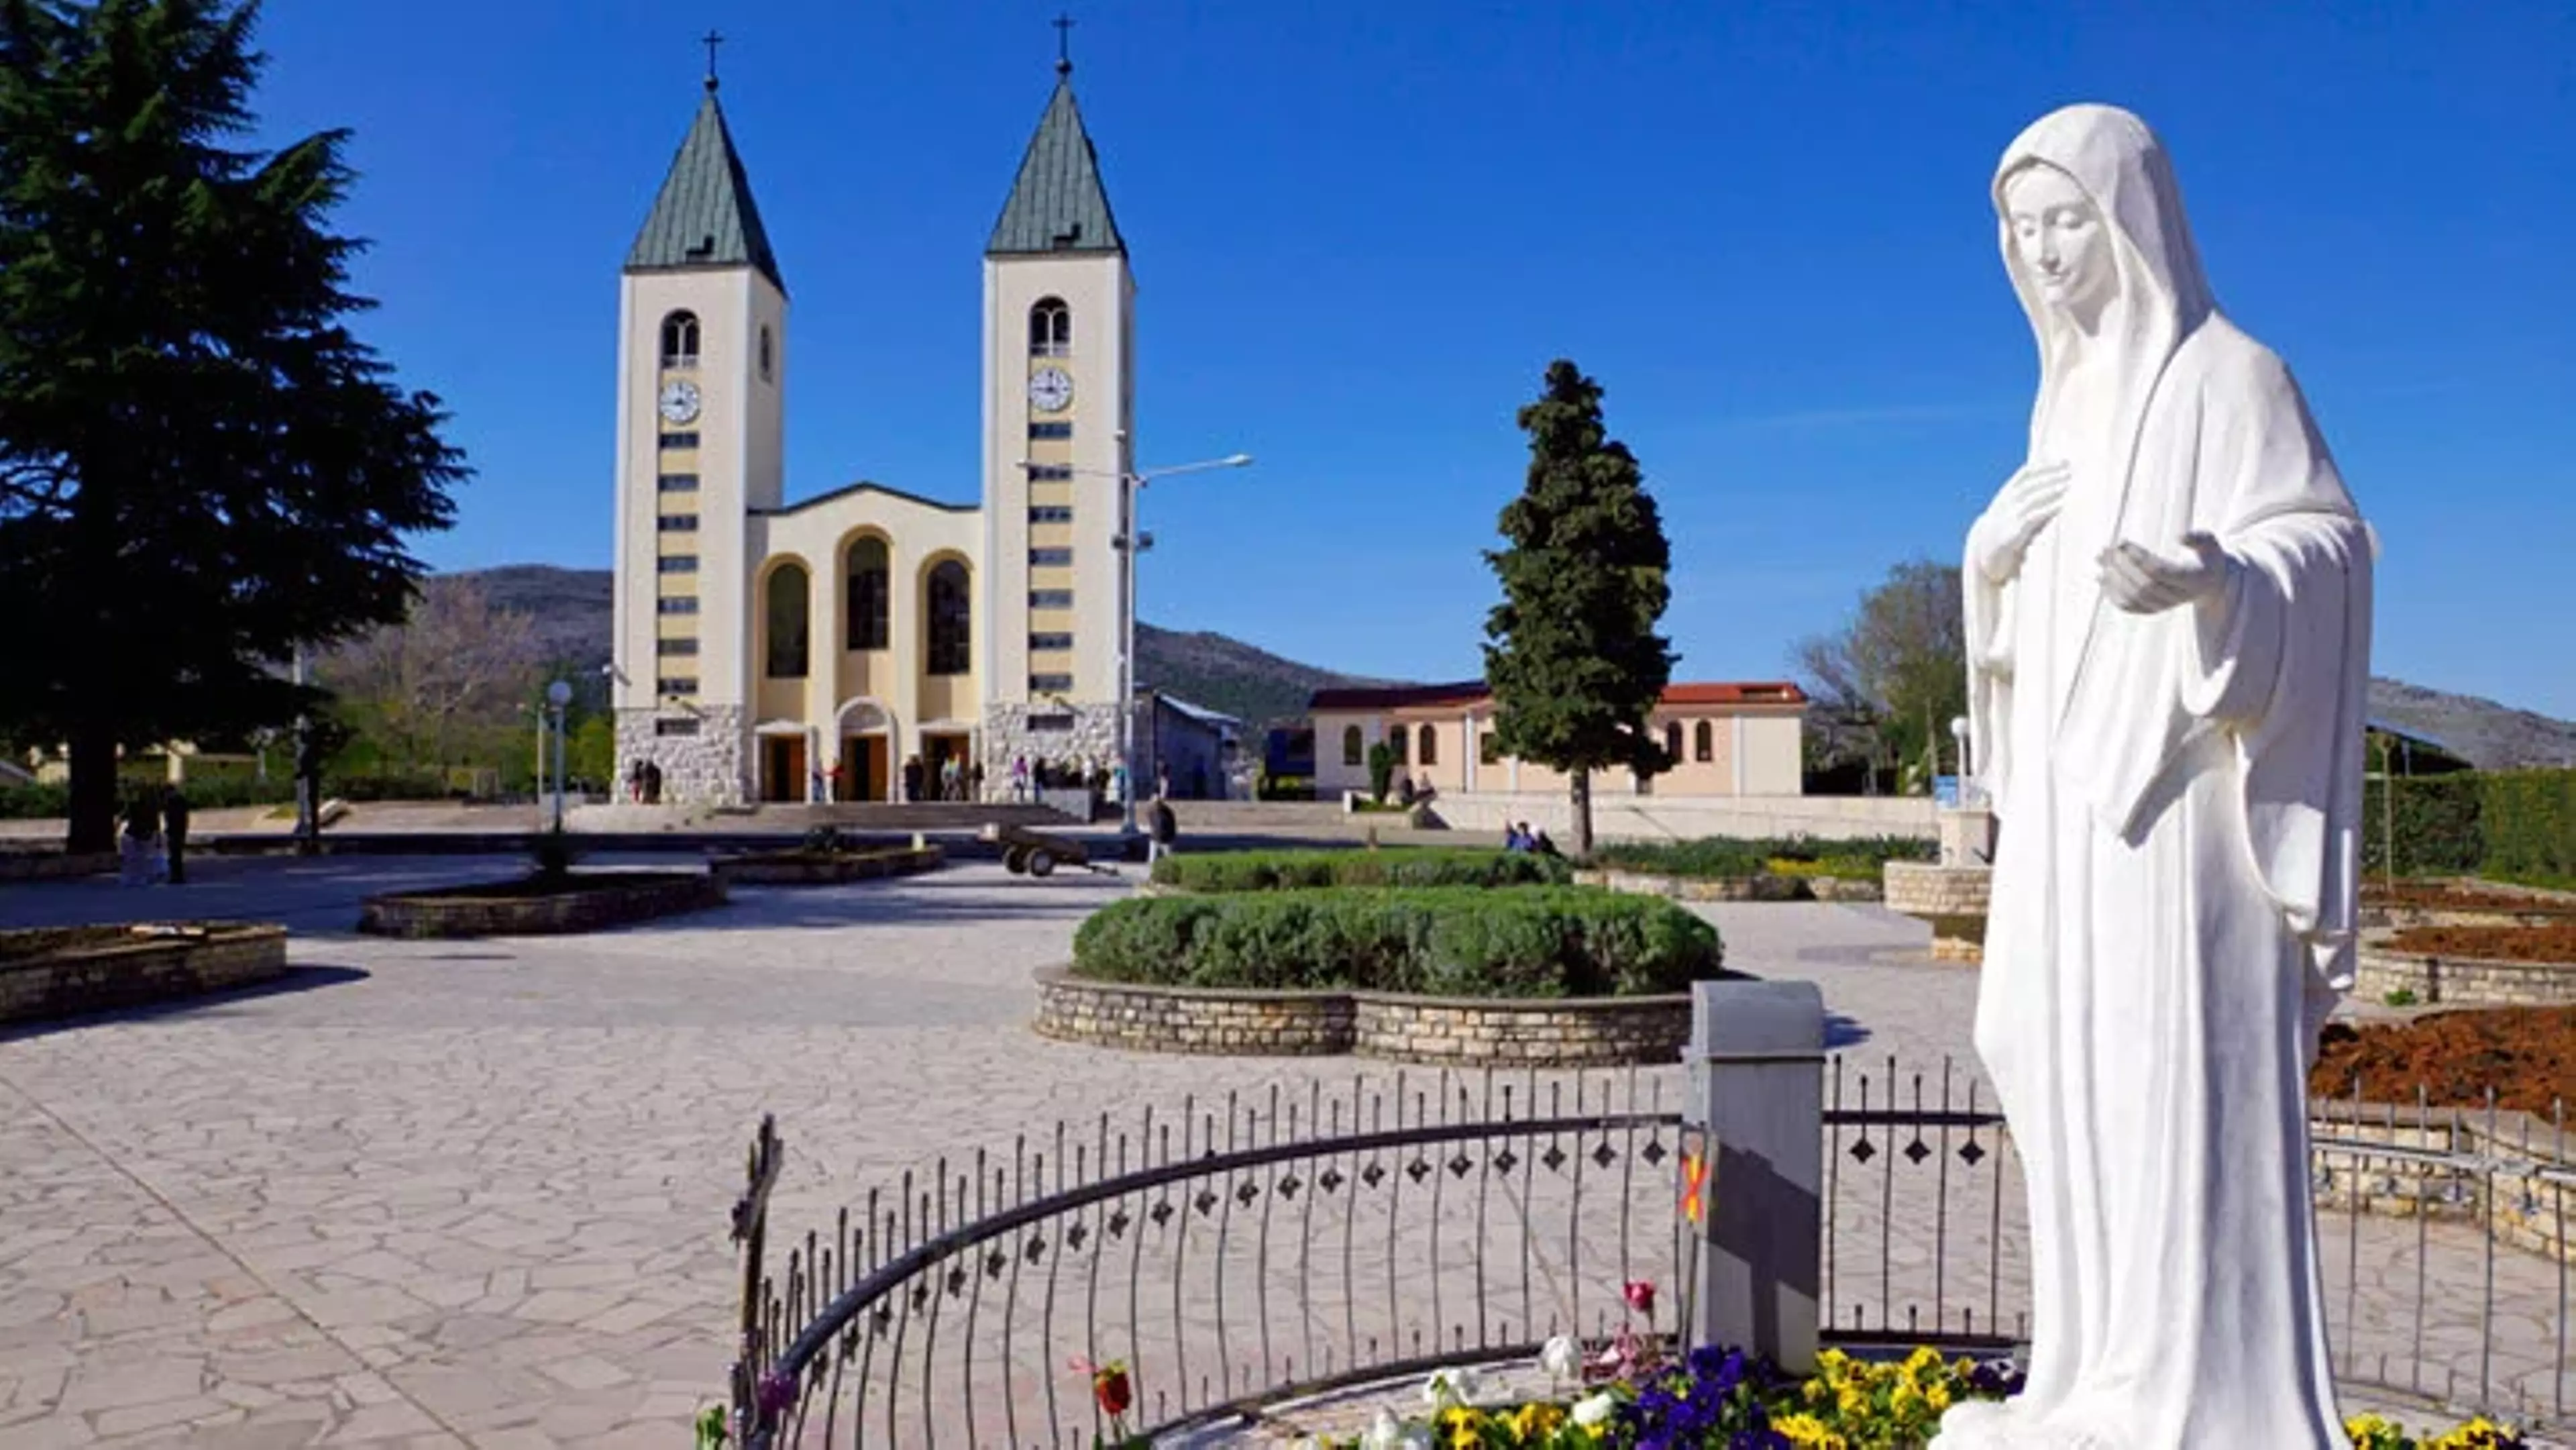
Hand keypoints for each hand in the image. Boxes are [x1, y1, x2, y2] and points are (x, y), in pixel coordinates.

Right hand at [1969, 461, 2070, 582]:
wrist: (1983, 555)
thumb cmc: (2003, 532)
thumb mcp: (2009, 512)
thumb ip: (2026, 500)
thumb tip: (2053, 488)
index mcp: (2005, 496)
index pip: (2025, 475)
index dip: (2044, 466)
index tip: (2063, 460)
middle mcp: (2006, 503)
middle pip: (2031, 484)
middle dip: (2051, 475)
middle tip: (2070, 470)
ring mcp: (2008, 517)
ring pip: (2032, 497)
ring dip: (2051, 489)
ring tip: (2068, 483)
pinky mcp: (2013, 533)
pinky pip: (2033, 517)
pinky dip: (2048, 508)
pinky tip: (2062, 504)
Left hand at [2098, 532, 2233, 614]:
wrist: (2209, 584)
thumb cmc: (2207, 557)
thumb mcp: (2210, 543)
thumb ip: (2198, 538)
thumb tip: (2178, 536)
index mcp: (2193, 580)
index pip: (2159, 571)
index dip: (2138, 558)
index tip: (2121, 542)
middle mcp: (2179, 597)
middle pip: (2143, 585)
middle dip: (2121, 566)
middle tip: (2105, 549)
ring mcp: (2165, 606)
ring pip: (2134, 597)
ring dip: (2113, 578)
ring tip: (2100, 558)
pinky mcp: (2153, 610)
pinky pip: (2129, 607)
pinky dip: (2112, 594)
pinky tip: (2101, 578)